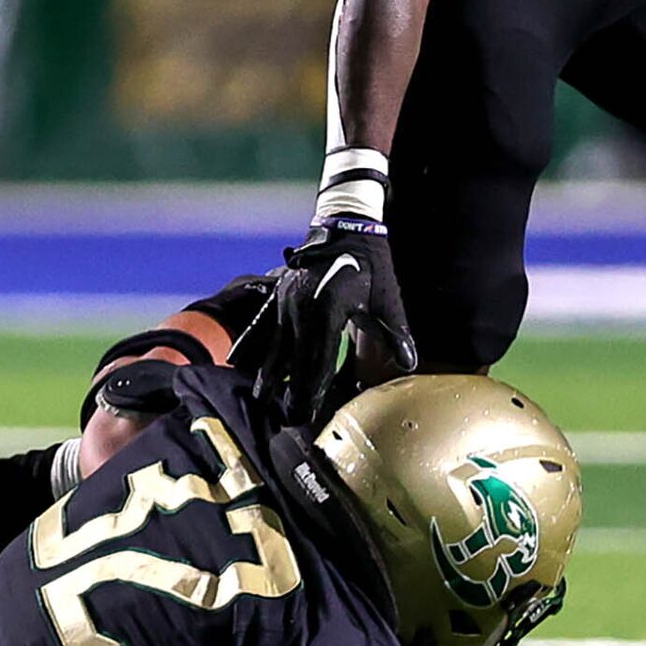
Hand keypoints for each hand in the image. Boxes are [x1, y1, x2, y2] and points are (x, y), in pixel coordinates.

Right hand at [269, 219, 419, 429]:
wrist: (345, 228)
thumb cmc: (371, 265)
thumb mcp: (386, 297)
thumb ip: (394, 332)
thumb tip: (409, 362)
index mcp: (330, 309)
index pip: (320, 357)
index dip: (313, 387)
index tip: (307, 412)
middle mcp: (302, 306)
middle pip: (294, 357)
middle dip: (290, 389)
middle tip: (286, 418)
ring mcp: (286, 300)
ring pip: (274, 344)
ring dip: (267, 372)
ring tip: (260, 399)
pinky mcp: (278, 294)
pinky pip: (260, 323)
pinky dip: (249, 343)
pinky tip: (236, 361)